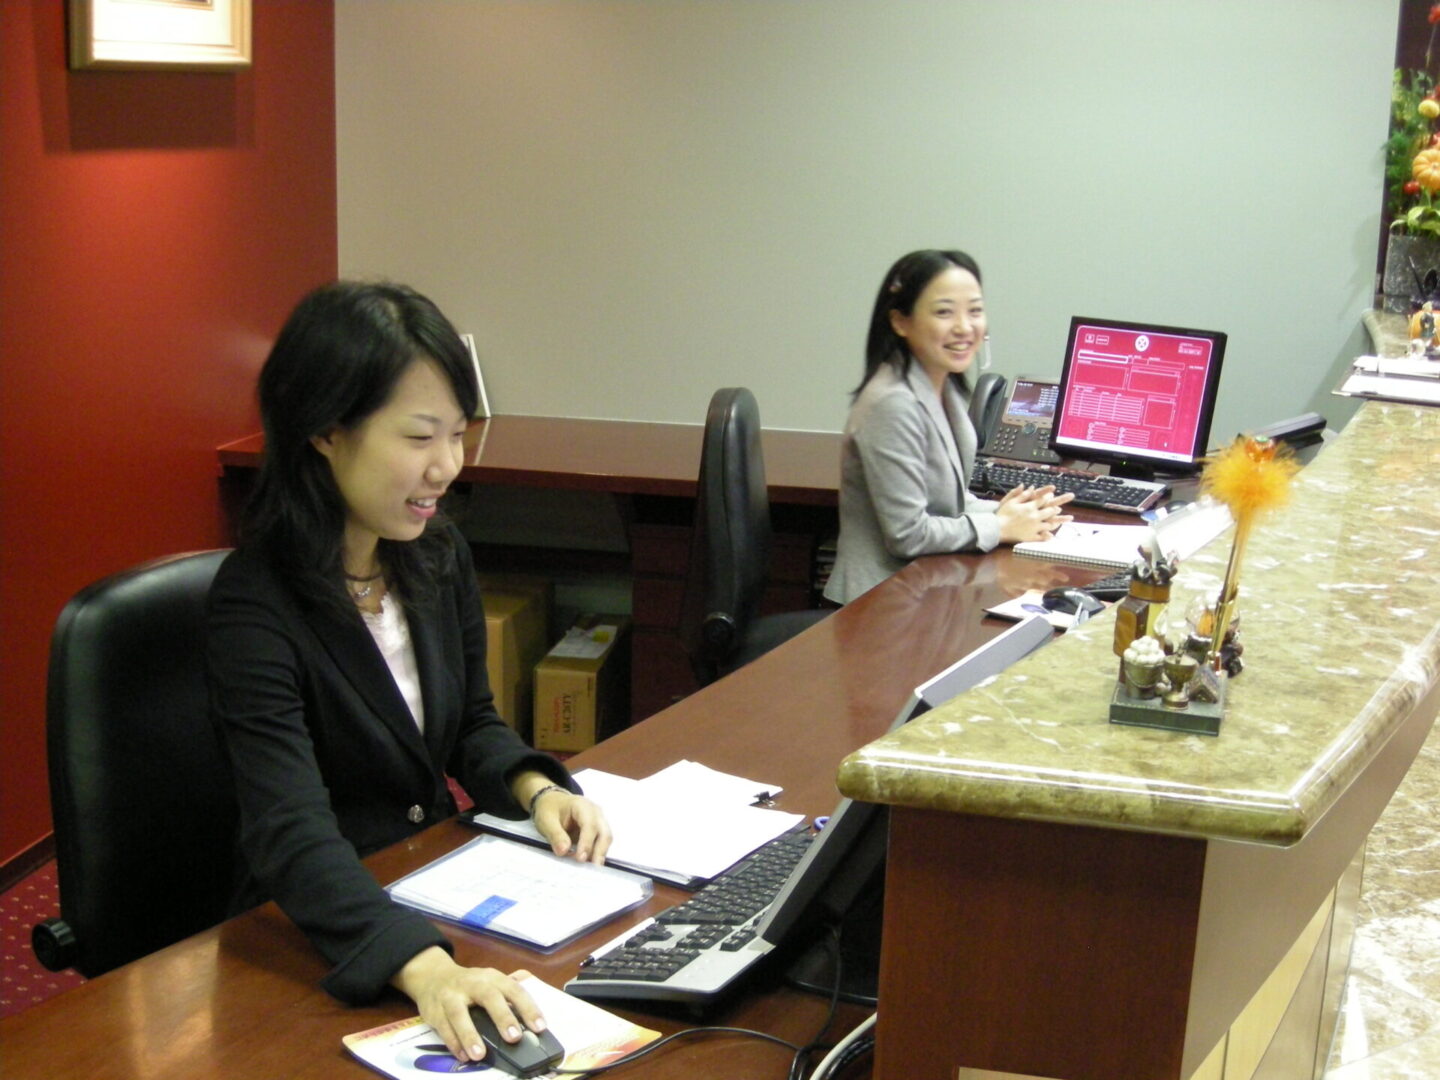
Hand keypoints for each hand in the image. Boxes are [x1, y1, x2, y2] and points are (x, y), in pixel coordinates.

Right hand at [392, 947, 543, 1063]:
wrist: (433, 976)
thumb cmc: (470, 985)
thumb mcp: (489, 984)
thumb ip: (506, 1001)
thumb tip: (529, 1026)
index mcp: (492, 977)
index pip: (513, 989)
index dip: (528, 1007)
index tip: (539, 1027)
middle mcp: (472, 983)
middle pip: (488, 996)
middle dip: (502, 1017)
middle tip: (514, 1038)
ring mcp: (451, 995)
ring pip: (459, 1013)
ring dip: (469, 1035)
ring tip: (480, 1055)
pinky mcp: (434, 1010)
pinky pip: (443, 1027)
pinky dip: (453, 1043)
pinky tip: (463, 1056)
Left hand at [511, 772, 612, 864]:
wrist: (553, 802)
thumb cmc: (549, 809)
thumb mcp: (546, 820)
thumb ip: (555, 835)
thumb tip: (563, 851)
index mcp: (582, 805)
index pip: (590, 825)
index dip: (587, 842)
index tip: (580, 858)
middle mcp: (595, 812)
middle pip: (604, 833)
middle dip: (599, 852)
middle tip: (592, 869)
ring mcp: (599, 821)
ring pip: (606, 839)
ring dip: (599, 854)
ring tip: (590, 870)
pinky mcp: (598, 830)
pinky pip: (601, 843)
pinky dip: (596, 854)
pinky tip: (589, 865)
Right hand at [995, 485, 1074, 544]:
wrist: (997, 528)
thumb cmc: (1002, 514)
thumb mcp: (1011, 501)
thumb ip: (1022, 494)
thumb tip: (1030, 487)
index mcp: (1030, 507)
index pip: (1043, 500)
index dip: (1049, 496)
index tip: (1053, 494)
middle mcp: (1035, 517)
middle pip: (1049, 512)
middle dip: (1055, 509)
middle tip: (1058, 509)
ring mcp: (1035, 528)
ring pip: (1049, 525)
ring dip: (1055, 523)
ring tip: (1058, 522)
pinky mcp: (1031, 537)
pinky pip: (1042, 537)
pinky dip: (1047, 537)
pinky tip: (1051, 536)